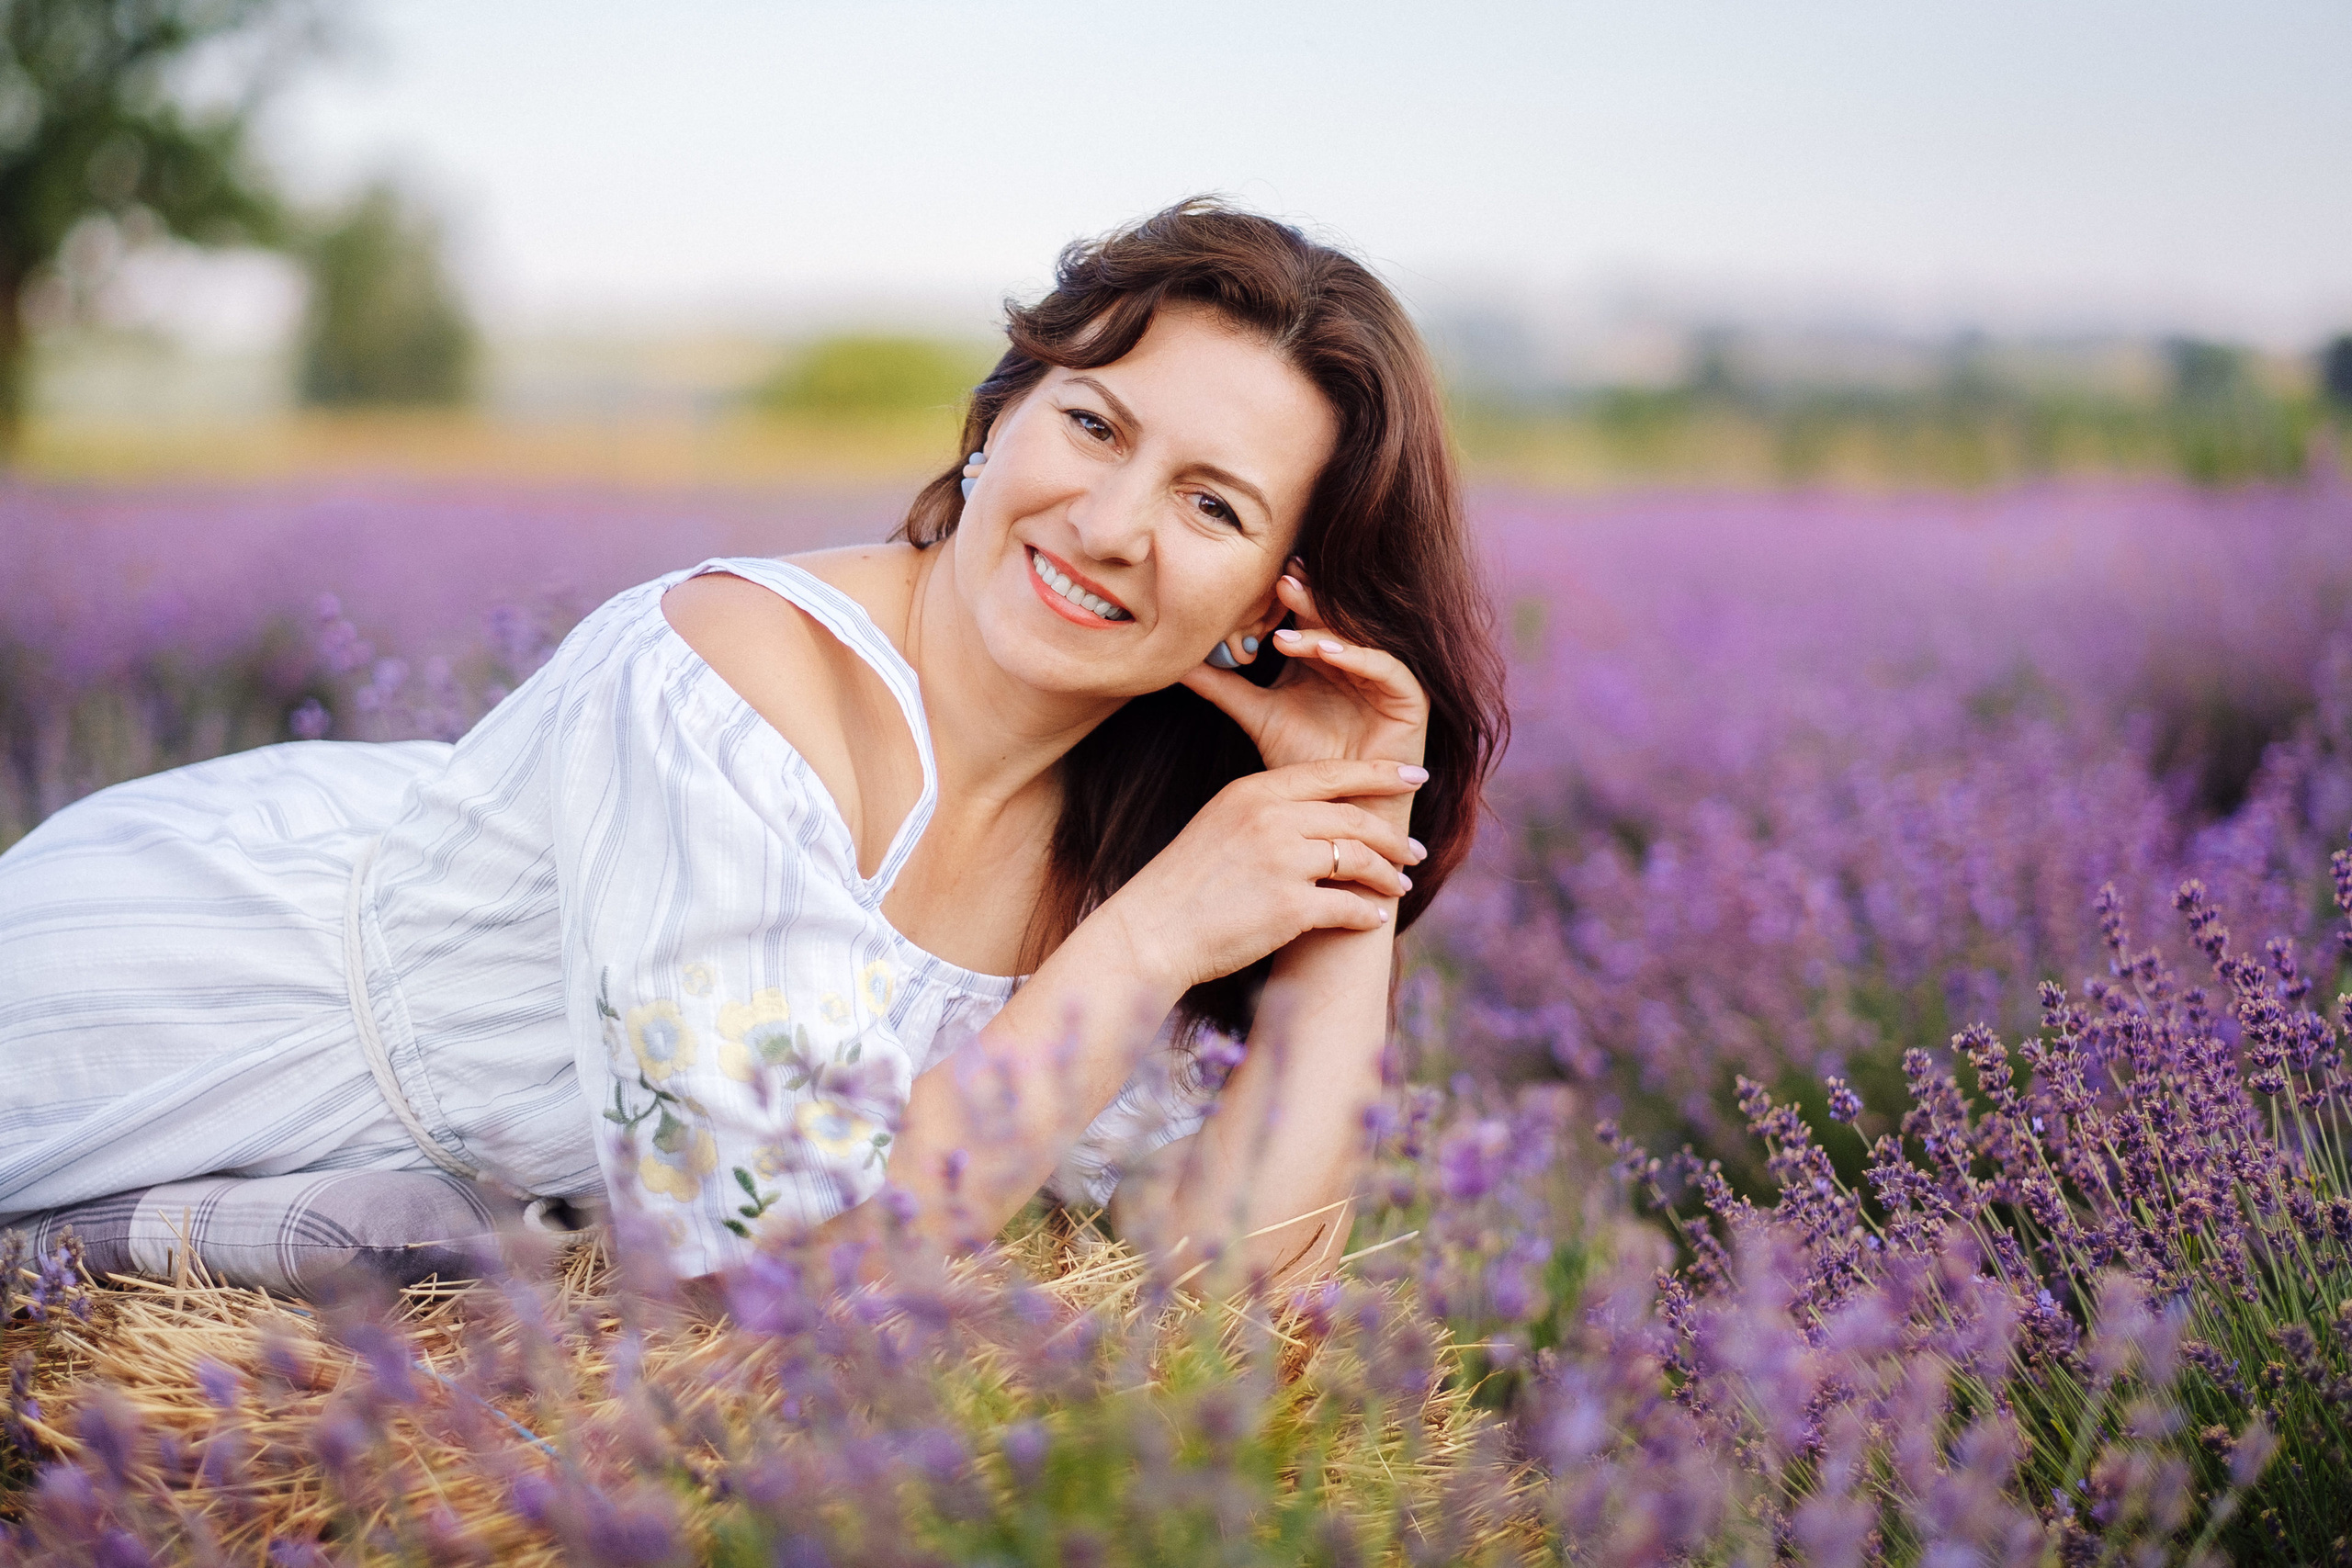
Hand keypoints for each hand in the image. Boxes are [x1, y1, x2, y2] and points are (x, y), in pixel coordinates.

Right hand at [1094, 758, 1428, 993]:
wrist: (1153, 931)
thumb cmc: (1187, 882)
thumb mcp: (1221, 823)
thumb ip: (1271, 811)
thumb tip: (1325, 816)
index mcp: (1254, 791)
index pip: (1333, 774)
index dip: (1381, 774)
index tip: (1415, 776)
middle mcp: (1271, 819)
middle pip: (1354, 819)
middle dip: (1393, 836)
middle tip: (1415, 852)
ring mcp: (1282, 863)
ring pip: (1358, 860)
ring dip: (1387, 876)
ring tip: (1400, 887)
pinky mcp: (1289, 908)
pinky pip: (1348, 907)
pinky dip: (1367, 915)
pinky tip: (1373, 919)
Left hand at [1179, 561, 1429, 776]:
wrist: (1336, 813)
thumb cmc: (1300, 766)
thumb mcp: (1256, 715)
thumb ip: (1221, 686)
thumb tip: (1174, 663)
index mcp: (1323, 659)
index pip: (1307, 616)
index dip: (1287, 599)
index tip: (1259, 581)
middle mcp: (1355, 661)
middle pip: (1334, 619)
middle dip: (1308, 601)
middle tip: (1280, 583)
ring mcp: (1384, 677)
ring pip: (1357, 638)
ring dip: (1325, 629)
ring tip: (1288, 630)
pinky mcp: (1408, 698)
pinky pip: (1385, 667)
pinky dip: (1355, 655)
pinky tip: (1323, 650)